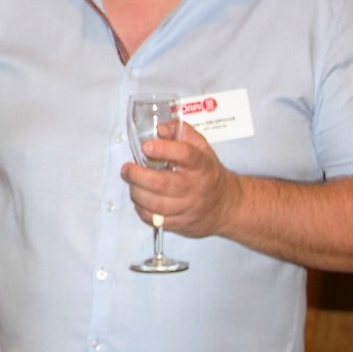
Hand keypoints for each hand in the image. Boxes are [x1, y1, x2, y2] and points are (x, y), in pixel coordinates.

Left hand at [121, 119, 242, 238]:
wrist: (225, 206)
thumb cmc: (208, 173)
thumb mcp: (202, 149)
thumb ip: (182, 134)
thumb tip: (160, 128)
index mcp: (201, 165)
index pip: (185, 155)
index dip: (164, 149)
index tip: (146, 147)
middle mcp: (195, 187)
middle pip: (162, 183)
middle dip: (137, 175)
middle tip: (127, 169)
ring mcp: (188, 208)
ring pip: (155, 204)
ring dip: (136, 192)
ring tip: (132, 182)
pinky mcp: (180, 223)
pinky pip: (154, 219)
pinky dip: (141, 209)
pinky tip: (140, 199)